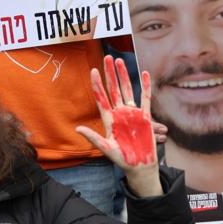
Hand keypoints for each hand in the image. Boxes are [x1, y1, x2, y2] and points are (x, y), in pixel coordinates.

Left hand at [76, 55, 161, 197]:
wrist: (139, 166)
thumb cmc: (122, 159)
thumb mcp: (106, 149)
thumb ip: (93, 138)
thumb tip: (78, 128)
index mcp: (109, 119)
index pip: (102, 97)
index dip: (97, 84)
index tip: (94, 70)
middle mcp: (120, 113)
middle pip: (114, 88)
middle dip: (110, 73)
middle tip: (108, 58)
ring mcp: (132, 113)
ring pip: (127, 89)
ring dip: (124, 75)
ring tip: (120, 61)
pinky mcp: (145, 116)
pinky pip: (145, 97)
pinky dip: (145, 85)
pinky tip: (144, 73)